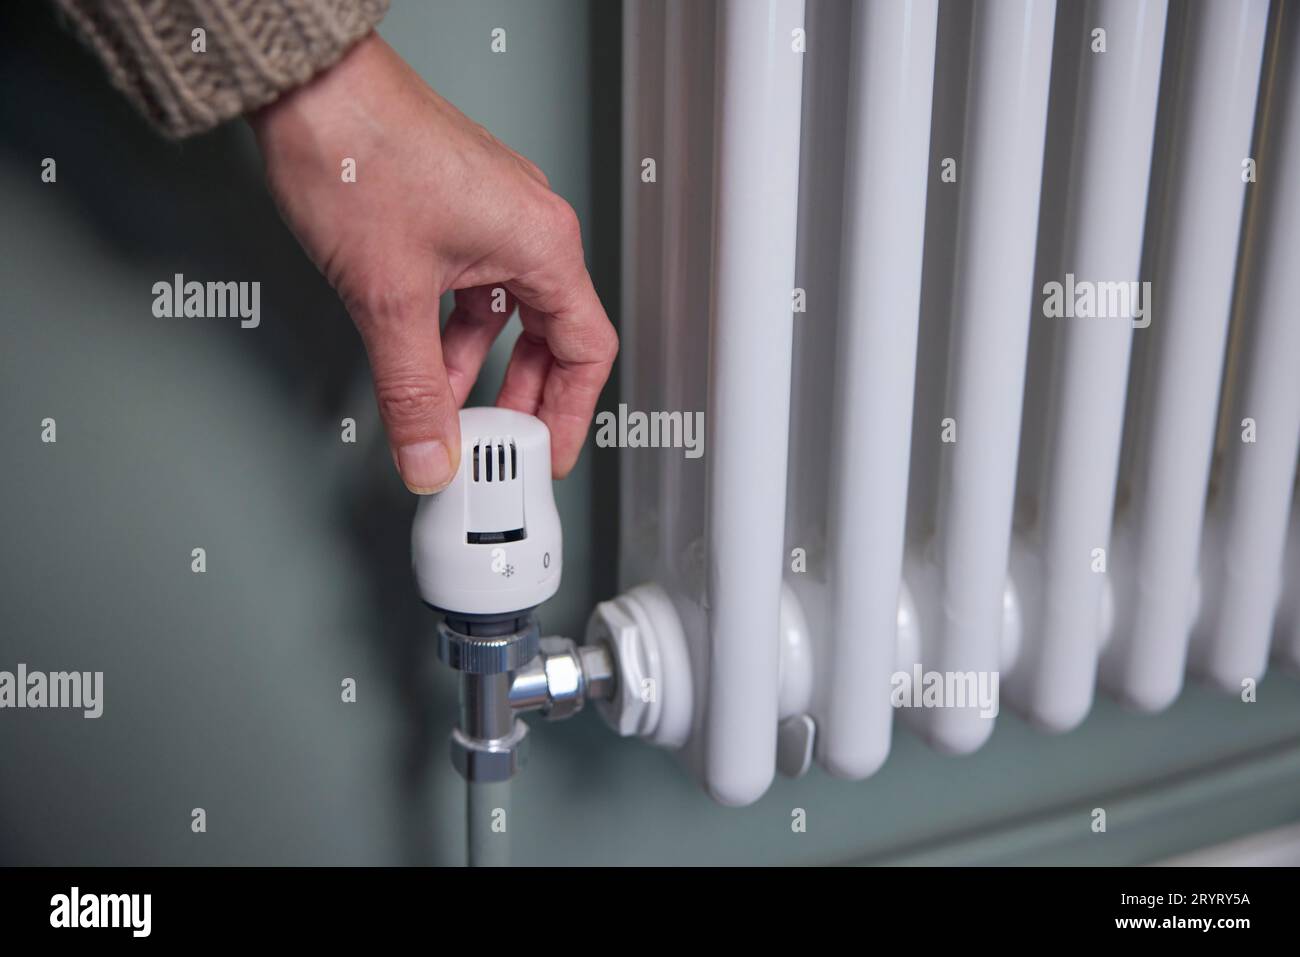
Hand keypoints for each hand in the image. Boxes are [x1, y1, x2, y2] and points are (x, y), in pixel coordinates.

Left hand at [249, 33, 616, 491]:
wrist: (308, 84)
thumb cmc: (358, 151)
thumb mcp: (389, 298)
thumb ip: (411, 391)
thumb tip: (429, 452)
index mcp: (541, 243)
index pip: (586, 351)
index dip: (570, 415)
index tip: (548, 454)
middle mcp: (528, 225)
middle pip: (552, 335)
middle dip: (523, 398)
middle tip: (501, 444)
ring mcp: (493, 213)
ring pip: (506, 313)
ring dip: (479, 368)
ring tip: (450, 412)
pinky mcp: (456, 207)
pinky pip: (473, 286)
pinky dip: (453, 332)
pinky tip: (423, 358)